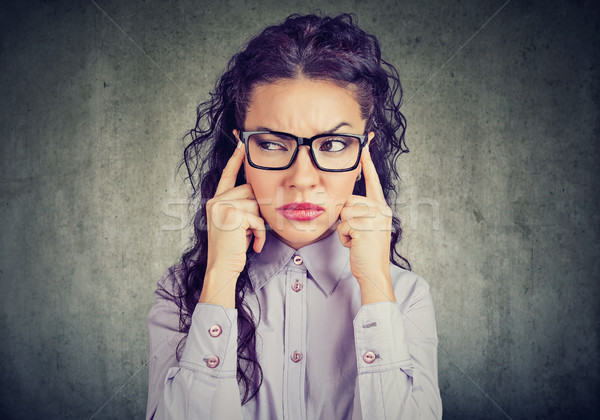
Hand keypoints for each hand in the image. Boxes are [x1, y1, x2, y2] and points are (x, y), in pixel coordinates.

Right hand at [199, 142, 265, 306]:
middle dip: (258, 209)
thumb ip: (243, 206)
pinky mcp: (232, 216)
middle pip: (250, 191)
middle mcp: (216, 201)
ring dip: (259, 223)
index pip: (227, 175)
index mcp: (216, 201)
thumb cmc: (232, 248)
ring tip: (252, 238)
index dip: (235, 159)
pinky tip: (255, 245)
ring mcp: (222, 207)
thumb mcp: (237, 223)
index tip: (240, 142)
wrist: (222, 268)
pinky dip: (260, 233)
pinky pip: (257, 218)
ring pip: (256, 204)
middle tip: (253, 229)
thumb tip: (261, 194)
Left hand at [336, 144, 395, 304]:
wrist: (374, 273)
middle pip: (350, 200)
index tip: (366, 141)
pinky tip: (354, 245)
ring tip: (355, 240)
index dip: (368, 162)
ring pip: (344, 212)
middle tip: (356, 234)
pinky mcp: (366, 227)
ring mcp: (375, 219)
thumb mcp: (366, 227)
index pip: (372, 181)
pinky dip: (344, 238)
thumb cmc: (366, 251)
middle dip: (346, 218)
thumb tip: (345, 202)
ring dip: (344, 229)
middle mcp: (381, 210)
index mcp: (382, 208)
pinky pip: (344, 225)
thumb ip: (360, 212)